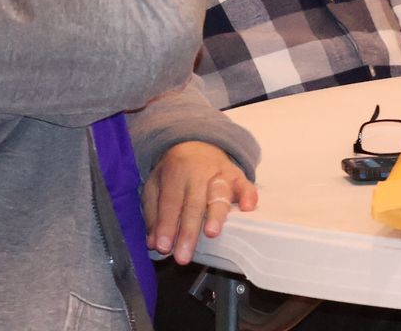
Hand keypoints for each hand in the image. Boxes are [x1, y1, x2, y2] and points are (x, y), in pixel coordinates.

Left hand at [143, 140, 257, 263]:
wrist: (197, 144)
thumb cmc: (174, 172)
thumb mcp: (155, 185)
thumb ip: (153, 214)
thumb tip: (152, 243)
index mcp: (175, 173)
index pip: (170, 202)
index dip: (166, 225)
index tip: (163, 247)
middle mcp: (198, 172)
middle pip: (194, 203)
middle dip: (189, 231)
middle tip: (183, 257)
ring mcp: (220, 173)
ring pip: (219, 194)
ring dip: (216, 214)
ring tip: (212, 233)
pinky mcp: (237, 175)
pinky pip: (245, 184)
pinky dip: (248, 195)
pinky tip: (247, 207)